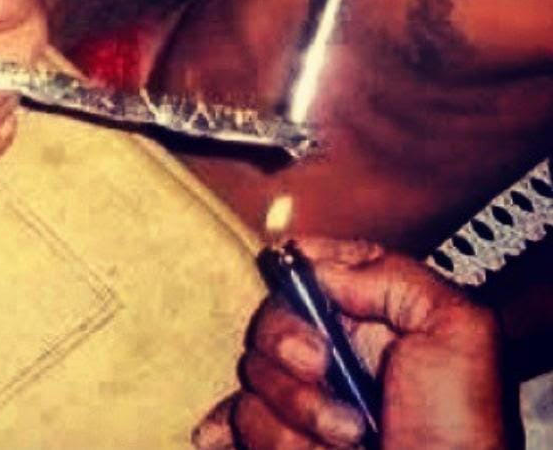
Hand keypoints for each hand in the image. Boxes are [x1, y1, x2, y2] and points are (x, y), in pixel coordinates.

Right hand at [232, 238, 509, 449]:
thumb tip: (323, 268)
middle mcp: (336, 356)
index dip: (299, 277)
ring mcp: (307, 403)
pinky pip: (238, 420)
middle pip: (270, 320)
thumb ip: (397, 277)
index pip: (312, 268)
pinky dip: (252, 435)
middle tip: (323, 373)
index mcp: (374, 321)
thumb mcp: (460, 335)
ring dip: (291, 412)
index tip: (311, 301)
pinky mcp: (285, 439)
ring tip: (343, 442)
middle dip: (288, 349)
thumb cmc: (462, 439)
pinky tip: (264, 442)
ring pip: (253, 375)